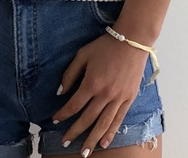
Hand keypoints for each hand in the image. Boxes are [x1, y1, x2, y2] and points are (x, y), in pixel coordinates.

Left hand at [52, 32, 148, 156]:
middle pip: (87, 119)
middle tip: (64, 142)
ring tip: (84, 152)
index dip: (63, 114)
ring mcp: (118, 99)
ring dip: (92, 140)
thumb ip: (70, 74)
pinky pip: (118, 120)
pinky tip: (104, 143)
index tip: (55, 119)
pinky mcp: (128, 99)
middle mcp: (105, 95)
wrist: (132, 41)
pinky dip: (111, 133)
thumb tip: (60, 92)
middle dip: (74, 132)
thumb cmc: (105, 45)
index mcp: (92, 83)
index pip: (74, 105)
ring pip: (103, 125)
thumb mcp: (83, 54)